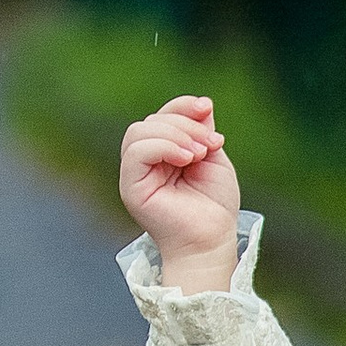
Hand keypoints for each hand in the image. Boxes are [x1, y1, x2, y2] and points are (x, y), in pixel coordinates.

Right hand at [119, 92, 240, 290]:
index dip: (182, 106)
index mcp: (162, 154)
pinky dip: (163, 146)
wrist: (211, 241)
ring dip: (175, 134)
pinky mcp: (131, 187)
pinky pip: (136, 151)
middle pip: (151, 121)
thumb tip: (201, 104)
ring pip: (139, 131)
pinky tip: (187, 159)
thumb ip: (203, 132)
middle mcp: (145, 163)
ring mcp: (135, 175)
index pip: (161, 116)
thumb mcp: (213, 159)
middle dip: (184, 124)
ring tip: (200, 153)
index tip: (206, 107)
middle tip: (210, 144)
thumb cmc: (214, 206)